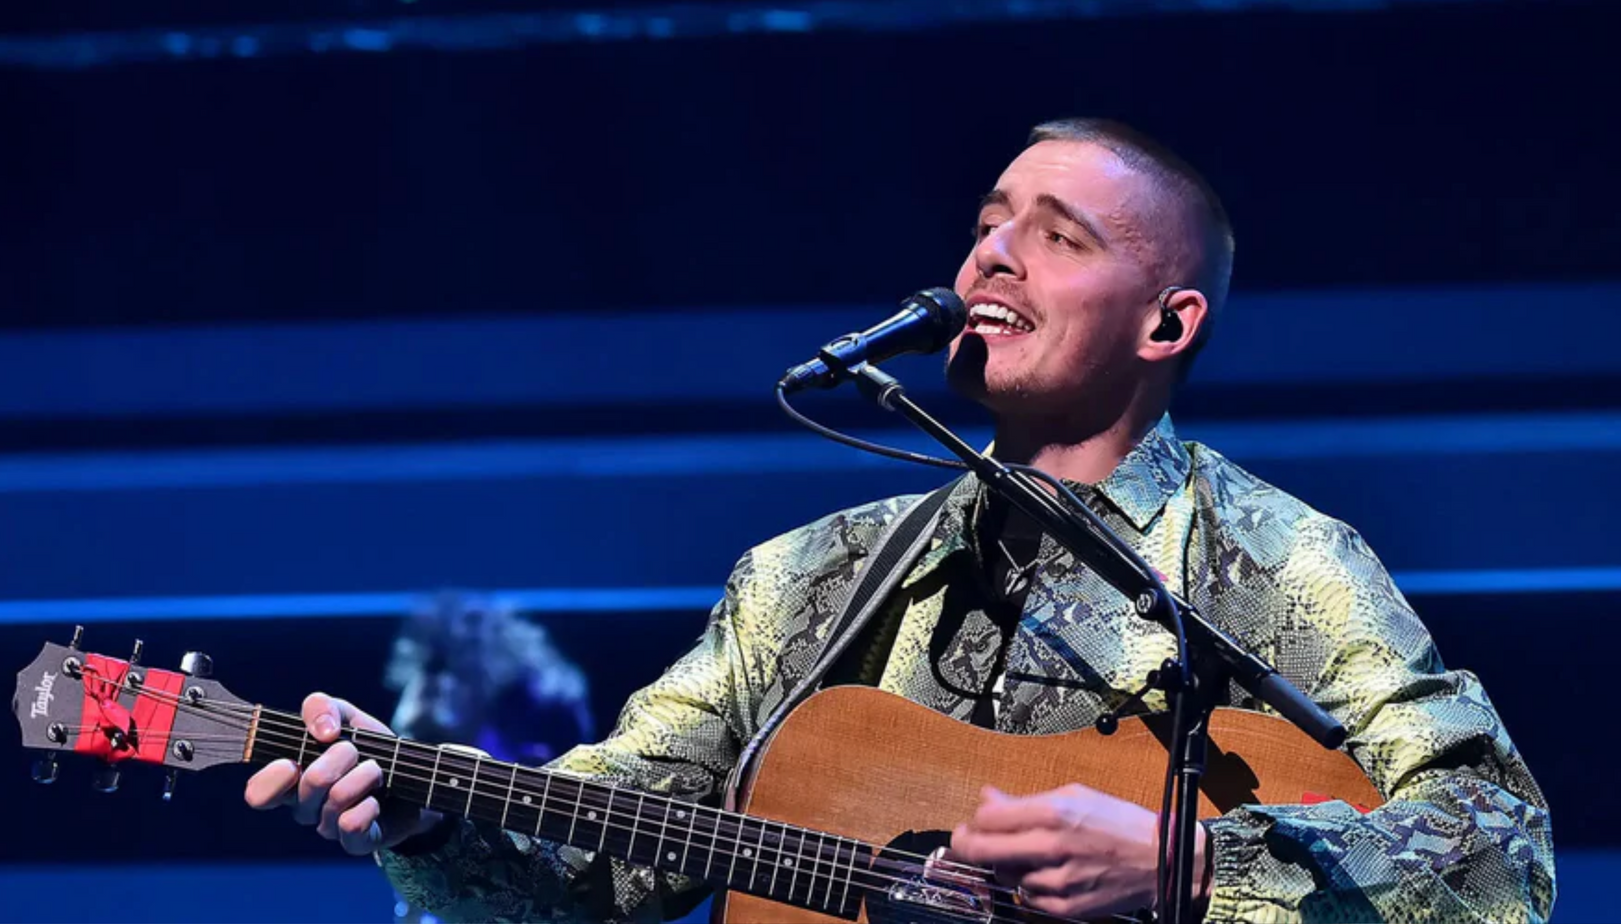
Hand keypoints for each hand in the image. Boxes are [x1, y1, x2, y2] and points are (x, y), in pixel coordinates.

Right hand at [243, 692, 442, 854]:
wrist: (414, 775)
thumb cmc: (370, 748)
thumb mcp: (346, 716)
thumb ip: (322, 707)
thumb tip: (323, 730)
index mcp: (292, 778)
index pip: (258, 793)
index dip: (271, 779)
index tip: (292, 762)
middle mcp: (305, 806)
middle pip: (308, 784)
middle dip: (340, 756)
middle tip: (354, 751)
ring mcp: (329, 827)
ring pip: (336, 799)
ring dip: (365, 775)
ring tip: (375, 770)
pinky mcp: (355, 842)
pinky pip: (352, 825)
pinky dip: (370, 805)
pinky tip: (377, 799)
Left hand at [948, 783, 1206, 919]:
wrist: (1161, 861)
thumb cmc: (1119, 823)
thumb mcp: (1073, 795)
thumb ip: (1024, 801)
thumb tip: (987, 798)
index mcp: (1054, 812)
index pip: (987, 819)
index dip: (974, 820)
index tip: (974, 822)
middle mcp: (1052, 847)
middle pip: (983, 851)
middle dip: (968, 845)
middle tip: (967, 842)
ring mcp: (1058, 880)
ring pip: (1005, 875)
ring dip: (1006, 865)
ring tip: (1025, 854)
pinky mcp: (1066, 906)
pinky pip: (1028, 897)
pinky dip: (1029, 885)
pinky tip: (1044, 873)